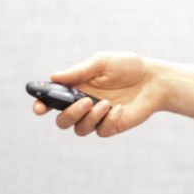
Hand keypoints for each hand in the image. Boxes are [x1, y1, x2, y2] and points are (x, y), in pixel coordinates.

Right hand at [31, 51, 164, 138]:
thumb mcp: (103, 62)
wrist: (154, 80)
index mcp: (76, 88)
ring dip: (90, 118)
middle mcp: (83, 104)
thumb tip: (54, 77)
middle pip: (62, 121)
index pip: (52, 100)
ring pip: (79, 129)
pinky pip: (100, 131)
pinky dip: (108, 120)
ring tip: (106, 103)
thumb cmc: (128, 67)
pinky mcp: (111, 126)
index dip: (41, 105)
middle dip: (68, 114)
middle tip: (85, 101)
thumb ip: (80, 71)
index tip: (39, 107)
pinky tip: (119, 108)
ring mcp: (96, 117)